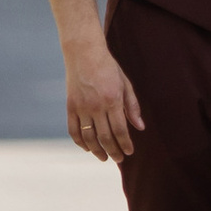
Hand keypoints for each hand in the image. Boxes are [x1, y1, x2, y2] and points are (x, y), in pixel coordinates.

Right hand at [64, 37, 144, 161]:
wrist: (84, 52)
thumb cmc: (108, 67)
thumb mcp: (125, 83)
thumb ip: (132, 106)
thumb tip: (140, 127)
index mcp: (112, 99)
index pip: (120, 130)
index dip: (125, 144)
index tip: (130, 152)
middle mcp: (96, 105)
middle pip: (105, 137)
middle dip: (113, 151)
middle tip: (119, 159)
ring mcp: (81, 107)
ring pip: (89, 138)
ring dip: (97, 151)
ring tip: (104, 157)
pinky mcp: (70, 106)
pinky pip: (73, 131)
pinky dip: (80, 142)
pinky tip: (88, 148)